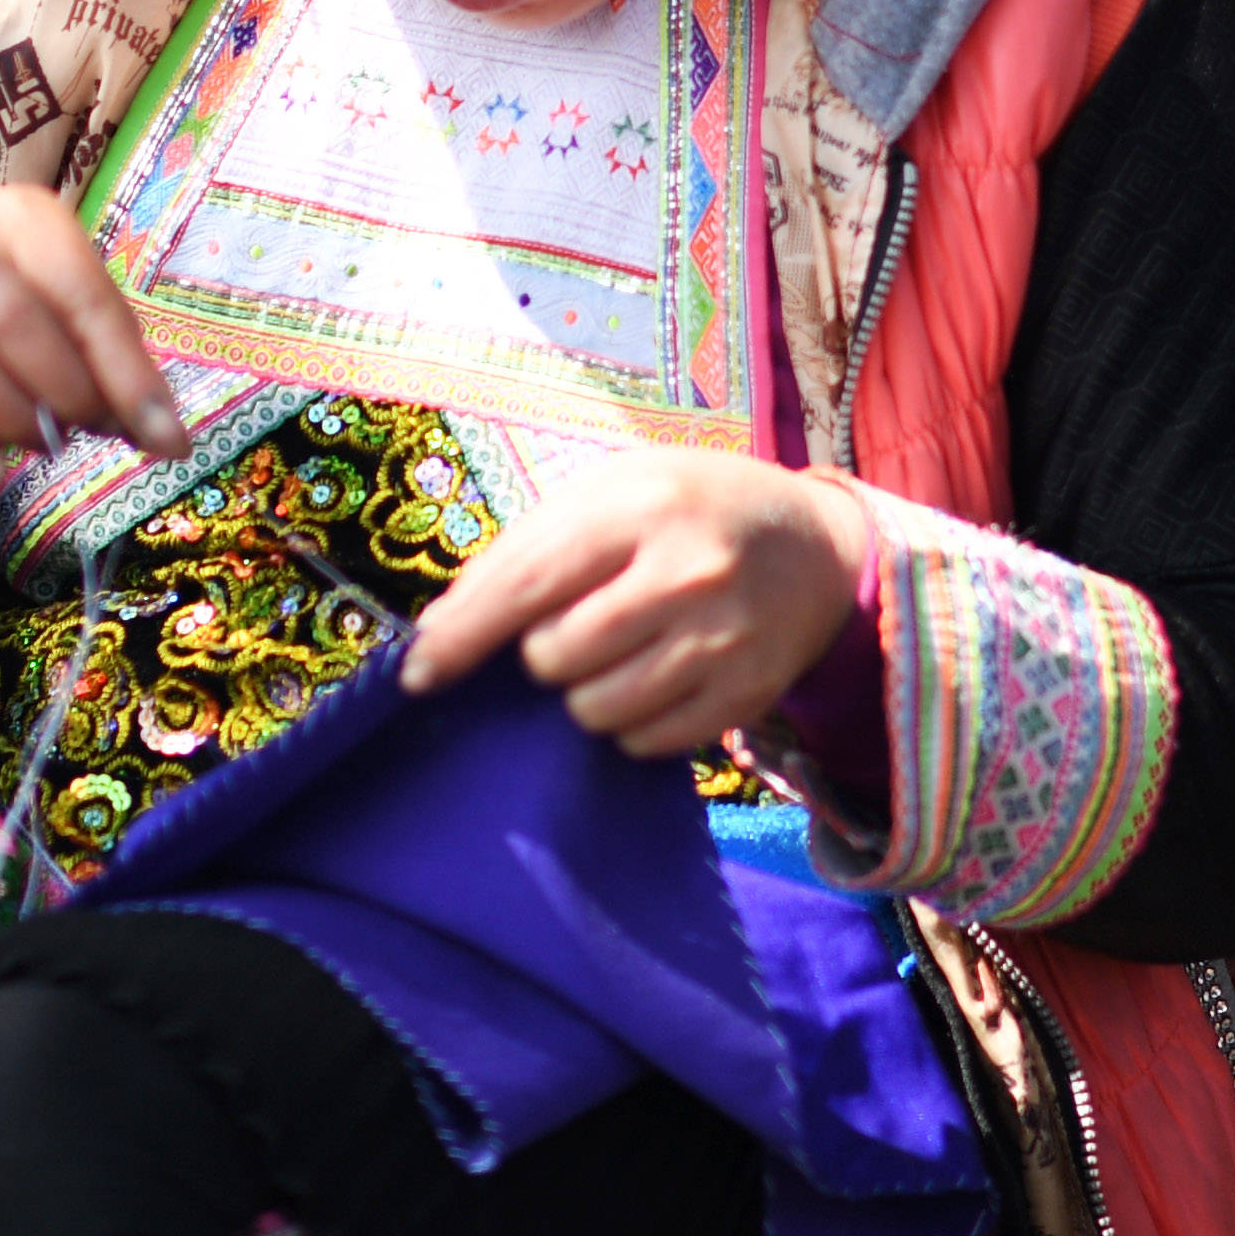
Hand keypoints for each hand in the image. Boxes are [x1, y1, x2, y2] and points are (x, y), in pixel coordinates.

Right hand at [0, 190, 188, 488]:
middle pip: (12, 318)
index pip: (80, 292)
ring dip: (13, 415)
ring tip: (45, 441)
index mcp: (22, 219)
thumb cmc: (16, 313)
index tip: (163, 435)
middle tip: (90, 430)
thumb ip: (116, 363)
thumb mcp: (71, 315)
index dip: (125, 370)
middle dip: (66, 390)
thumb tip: (169, 439)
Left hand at [401, 448, 873, 754]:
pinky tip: (654, 678)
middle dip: (543, 656)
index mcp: (641, 506)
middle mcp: (686, 572)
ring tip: (615, 655)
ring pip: (597, 711)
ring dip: (584, 694)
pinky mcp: (748, 693)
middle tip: (576, 628)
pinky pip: (647, 743)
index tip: (418, 675)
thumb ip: (526, 550)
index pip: (529, 584)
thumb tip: (441, 628)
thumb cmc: (688, 509)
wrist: (816, 545)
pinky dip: (630, 724)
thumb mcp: (612, 492)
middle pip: (557, 658)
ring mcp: (723, 638)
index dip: (463, 635)